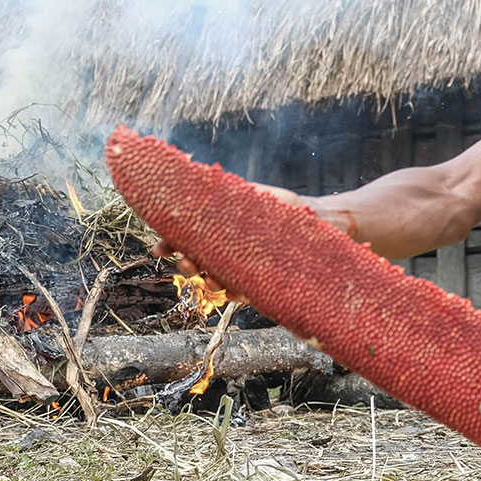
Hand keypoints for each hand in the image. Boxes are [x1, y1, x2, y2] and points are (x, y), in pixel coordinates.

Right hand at [149, 183, 322, 289]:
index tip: (158, 249)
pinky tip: (235, 290)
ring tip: (208, 276)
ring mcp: (242, 267)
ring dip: (207, 280)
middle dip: (186, 264)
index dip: (171, 244)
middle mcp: (228, 250)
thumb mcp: (258, 196)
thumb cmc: (288, 208)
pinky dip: (235, 292)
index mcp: (221, 229)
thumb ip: (231, 198)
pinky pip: (241, 292)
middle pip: (197, 262)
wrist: (322, 222)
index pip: (189, 238)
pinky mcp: (260, 282)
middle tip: (185, 263)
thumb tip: (198, 188)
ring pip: (215, 280)